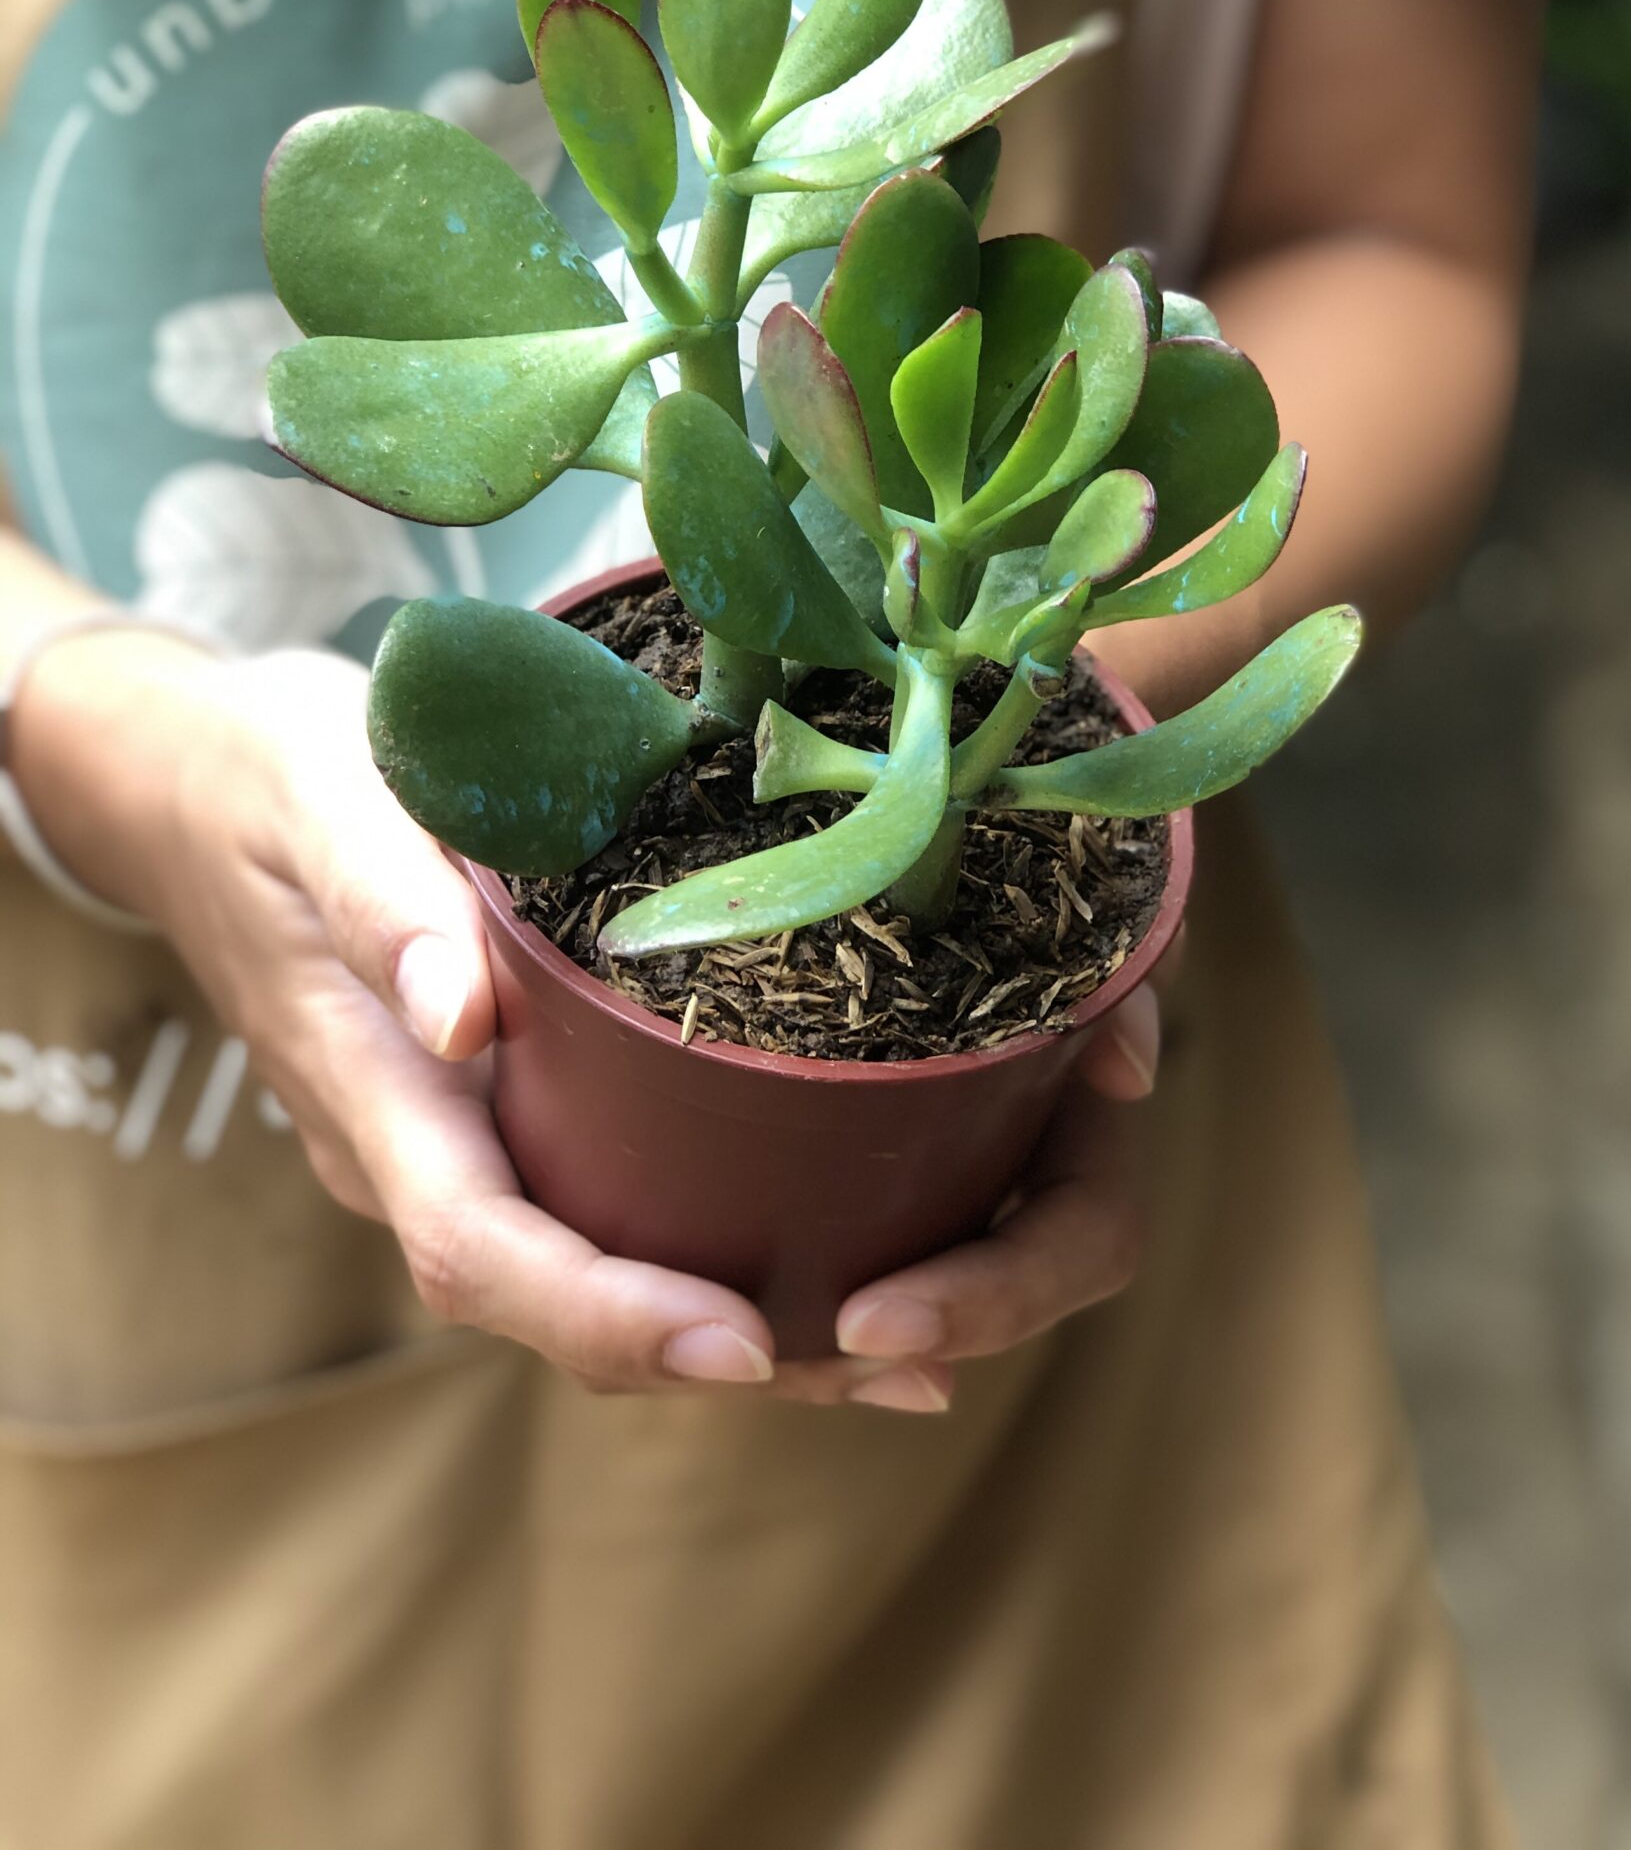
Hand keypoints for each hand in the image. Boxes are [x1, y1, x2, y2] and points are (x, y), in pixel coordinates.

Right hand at [12, 635, 1157, 1408]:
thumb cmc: (275, 779)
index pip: (482, 1249)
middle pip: (561, 1301)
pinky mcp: (504, 1111)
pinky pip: (609, 1206)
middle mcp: (418, 1151)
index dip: (608, 1314)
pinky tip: (844, 1256)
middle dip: (719, 1353)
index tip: (741, 1343)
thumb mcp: (327, 801)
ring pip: (598, 1267)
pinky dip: (718, 1249)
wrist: (200, 785)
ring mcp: (459, 1141)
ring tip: (915, 1353)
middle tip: (900, 1365)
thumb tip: (464, 1020)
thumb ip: (388, 905)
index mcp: (376, 1091)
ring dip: (747, 1327)